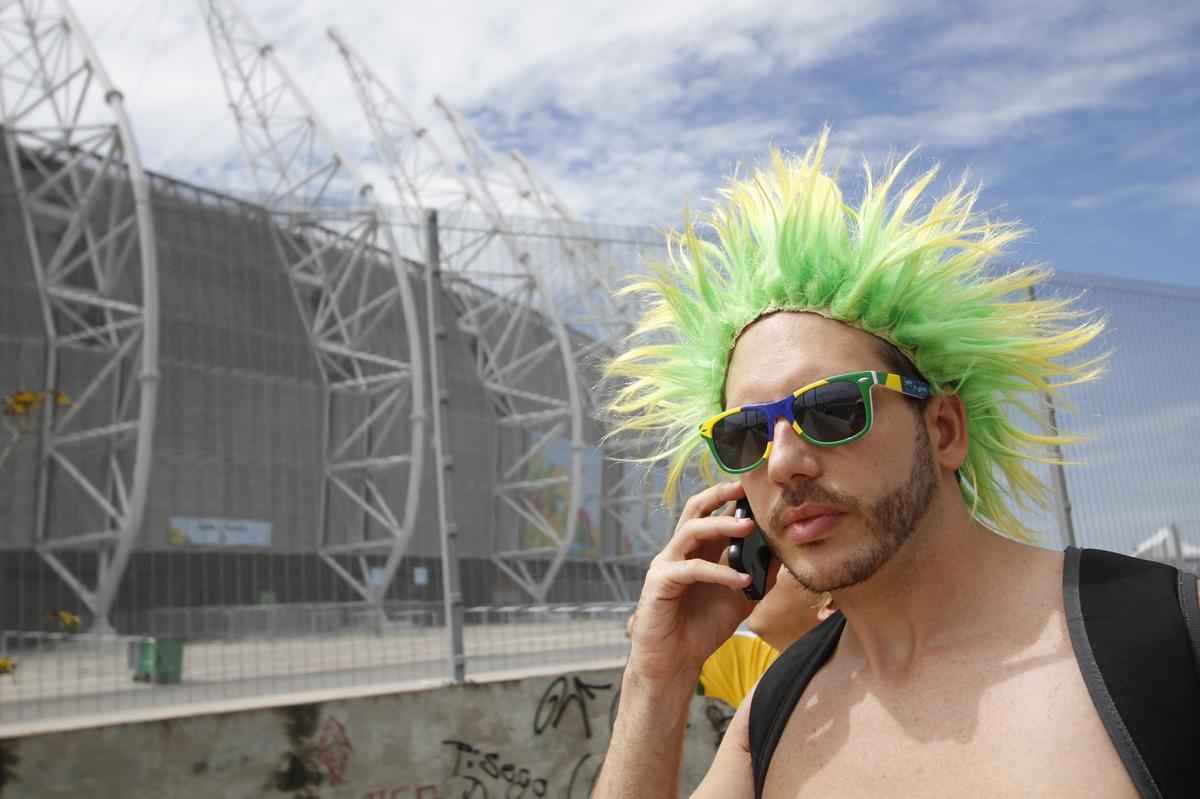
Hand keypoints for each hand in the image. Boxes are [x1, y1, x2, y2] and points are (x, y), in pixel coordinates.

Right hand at [626, 481, 756, 682]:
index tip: (755, 486)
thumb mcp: (740, 599)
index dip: (730, 497)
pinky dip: (720, 571)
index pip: (711, 512)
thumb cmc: (702, 628)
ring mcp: (667, 563)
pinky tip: (742, 580)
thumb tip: (784, 553)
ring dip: (721, 526)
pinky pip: (692, 568)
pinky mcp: (660, 582)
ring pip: (692, 530)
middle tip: (744, 488)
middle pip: (695, 509)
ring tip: (748, 527)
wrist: (676, 662)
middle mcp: (680, 551)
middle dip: (719, 495)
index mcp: (698, 550)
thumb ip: (759, 576)